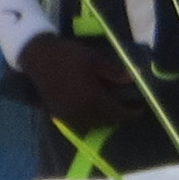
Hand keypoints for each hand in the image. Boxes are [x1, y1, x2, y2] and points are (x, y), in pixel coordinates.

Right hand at [17, 30, 147, 135]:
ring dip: (103, 119)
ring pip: (92, 123)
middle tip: (127, 108)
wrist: (38, 57)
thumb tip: (135, 78)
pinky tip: (92, 109)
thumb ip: (115, 72)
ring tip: (111, 109)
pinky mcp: (58, 113)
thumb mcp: (94, 59)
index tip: (140, 108)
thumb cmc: (68, 56)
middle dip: (117, 116)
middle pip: (105, 121)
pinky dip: (89, 118)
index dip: (130, 112)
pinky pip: (79, 121)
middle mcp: (80, 112)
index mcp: (92, 100)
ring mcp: (68, 115)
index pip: (117, 112)